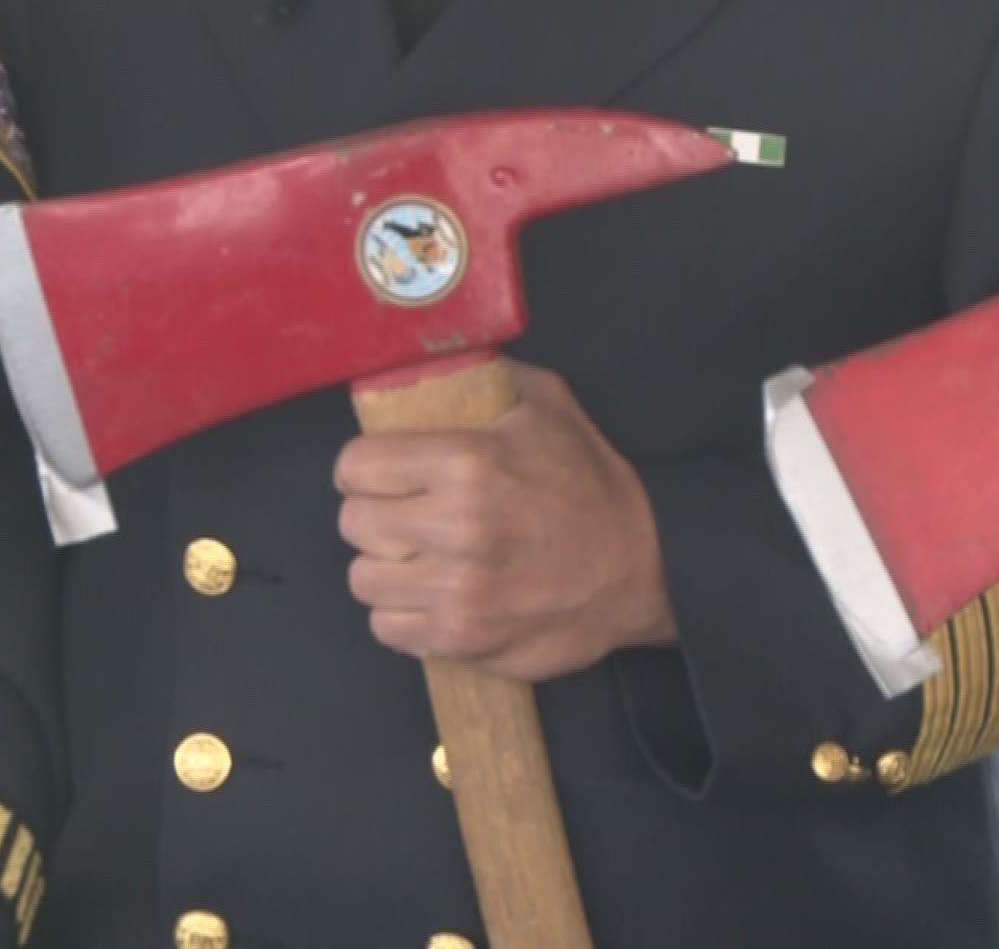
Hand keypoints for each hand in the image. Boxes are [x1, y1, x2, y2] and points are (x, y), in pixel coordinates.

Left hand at [333, 362, 676, 680]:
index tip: (383, 475)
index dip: (366, 468)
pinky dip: (404, 615)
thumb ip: (493, 378)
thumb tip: (439, 361)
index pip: (355, 467)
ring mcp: (456, 590)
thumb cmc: (593, 486)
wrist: (645, 568)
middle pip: (354, 523)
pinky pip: (388, 629)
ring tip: (421, 561)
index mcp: (466, 463)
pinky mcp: (462, 638)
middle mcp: (454, 527)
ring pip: (364, 580)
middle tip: (408, 517)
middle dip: (376, 516)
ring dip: (388, 569)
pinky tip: (433, 598)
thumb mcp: (552, 407)